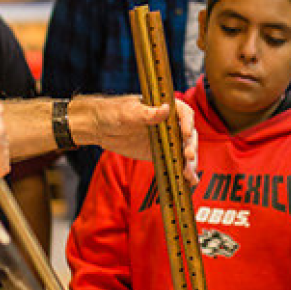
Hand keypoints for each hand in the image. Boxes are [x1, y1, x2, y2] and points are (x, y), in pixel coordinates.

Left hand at [79, 95, 198, 184]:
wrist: (100, 127)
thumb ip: (146, 113)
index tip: (186, 134)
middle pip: (188, 135)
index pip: (183, 113)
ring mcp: (166, 139)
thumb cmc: (113, 112)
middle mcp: (169, 123)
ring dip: (189, 163)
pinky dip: (183, 171)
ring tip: (188, 175)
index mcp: (163, 107)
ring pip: (184, 151)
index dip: (188, 123)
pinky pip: (175, 162)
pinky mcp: (160, 153)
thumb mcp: (128, 112)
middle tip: (187, 156)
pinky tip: (189, 182)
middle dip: (190, 146)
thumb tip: (166, 109)